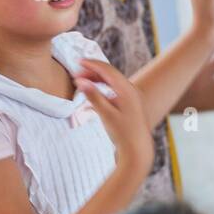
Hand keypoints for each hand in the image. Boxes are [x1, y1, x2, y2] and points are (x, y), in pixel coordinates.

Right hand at [75, 58, 151, 178]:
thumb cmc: (123, 134)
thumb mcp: (106, 114)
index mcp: (127, 90)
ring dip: (97, 80)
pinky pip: (114, 90)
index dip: (92, 64)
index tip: (78, 62)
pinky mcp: (129, 104)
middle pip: (109, 74)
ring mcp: (131, 97)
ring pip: (112, 81)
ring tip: (82, 83)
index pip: (107, 70)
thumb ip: (93, 96)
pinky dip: (102, 89)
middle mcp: (131, 90)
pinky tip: (93, 95)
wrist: (137, 150)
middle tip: (76, 75)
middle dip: (92, 72)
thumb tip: (80, 81)